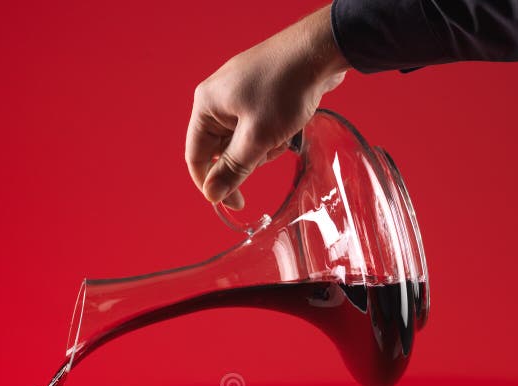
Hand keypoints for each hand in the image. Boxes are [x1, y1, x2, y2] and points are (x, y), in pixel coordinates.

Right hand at [185, 5, 348, 209]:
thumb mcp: (257, 138)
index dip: (211, 184)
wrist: (321, 51)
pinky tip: (288, 125)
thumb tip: (212, 195)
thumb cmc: (285, 87)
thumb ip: (232, 169)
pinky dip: (271, 135)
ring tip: (281, 134)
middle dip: (246, 160)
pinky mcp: (259, 95)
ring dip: (262, 149)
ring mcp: (239, 95)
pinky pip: (257, 128)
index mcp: (207, 105)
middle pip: (221, 150)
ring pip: (241, 142)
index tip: (234, 203)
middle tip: (268, 153)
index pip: (196, 156)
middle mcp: (218, 99)